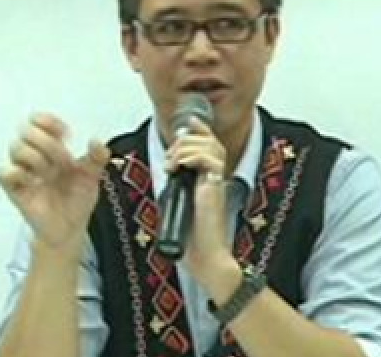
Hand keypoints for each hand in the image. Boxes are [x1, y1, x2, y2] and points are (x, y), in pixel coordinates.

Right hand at [0, 113, 109, 253]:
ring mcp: (23, 171)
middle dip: (48, 143)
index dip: (49, 121)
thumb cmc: (77, 199)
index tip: (66, 134)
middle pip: (27, 131)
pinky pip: (4, 172)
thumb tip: (97, 141)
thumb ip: (97, 157)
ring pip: (15, 147)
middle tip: (64, 161)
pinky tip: (34, 182)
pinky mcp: (14, 189)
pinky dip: (19, 173)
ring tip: (50, 174)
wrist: (70, 228)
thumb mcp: (92, 177)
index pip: (39, 121)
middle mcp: (35, 156)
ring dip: (37, 158)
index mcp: (52, 147)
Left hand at [164, 116, 232, 281]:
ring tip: (172, 165)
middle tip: (170, 158)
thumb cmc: (194, 241)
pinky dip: (188, 157)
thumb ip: (175, 188)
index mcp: (207, 180)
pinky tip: (177, 168)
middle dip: (185, 139)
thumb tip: (164, 174)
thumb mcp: (177, 206)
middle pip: (208, 140)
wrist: (205, 259)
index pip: (208, 143)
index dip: (199, 129)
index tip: (188, 122)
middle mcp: (214, 178)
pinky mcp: (215, 187)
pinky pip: (207, 158)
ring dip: (184, 148)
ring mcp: (216, 182)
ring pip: (208, 145)